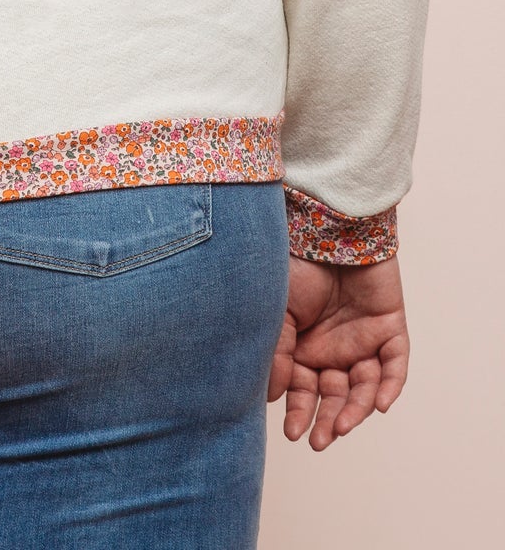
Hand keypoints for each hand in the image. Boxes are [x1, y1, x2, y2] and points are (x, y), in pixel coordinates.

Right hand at [269, 253, 408, 449]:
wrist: (326, 227)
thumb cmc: (294, 264)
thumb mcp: (278, 313)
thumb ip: (278, 354)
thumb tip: (271, 397)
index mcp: (304, 348)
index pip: (304, 390)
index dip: (299, 412)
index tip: (292, 433)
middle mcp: (334, 350)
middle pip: (335, 396)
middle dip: (327, 420)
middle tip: (319, 441)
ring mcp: (363, 340)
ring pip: (364, 386)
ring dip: (355, 409)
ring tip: (342, 425)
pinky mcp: (389, 328)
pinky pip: (395, 365)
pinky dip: (390, 385)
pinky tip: (380, 404)